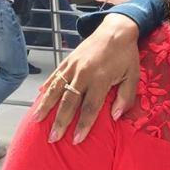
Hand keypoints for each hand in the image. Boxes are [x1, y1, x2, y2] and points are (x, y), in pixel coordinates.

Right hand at [33, 14, 140, 143]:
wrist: (115, 30)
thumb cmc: (126, 56)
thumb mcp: (133, 76)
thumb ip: (125, 97)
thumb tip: (115, 117)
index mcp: (100, 79)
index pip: (90, 107)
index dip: (83, 125)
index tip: (76, 140)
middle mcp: (83, 73)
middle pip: (69, 102)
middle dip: (60, 121)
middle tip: (53, 138)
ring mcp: (73, 66)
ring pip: (56, 89)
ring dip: (46, 106)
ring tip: (37, 120)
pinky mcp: (68, 60)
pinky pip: (55, 76)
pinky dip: (46, 88)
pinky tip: (38, 98)